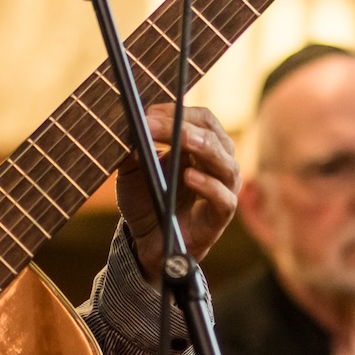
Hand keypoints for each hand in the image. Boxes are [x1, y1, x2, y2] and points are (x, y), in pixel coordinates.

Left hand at [115, 103, 240, 279]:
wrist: (147, 241)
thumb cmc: (148, 200)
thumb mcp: (134, 170)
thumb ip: (133, 148)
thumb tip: (129, 124)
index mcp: (201, 147)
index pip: (202, 120)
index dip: (179, 112)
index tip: (149, 112)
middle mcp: (218, 164)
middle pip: (214, 136)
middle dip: (184, 127)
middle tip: (155, 123)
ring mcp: (223, 189)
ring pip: (226, 163)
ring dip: (204, 148)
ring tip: (183, 138)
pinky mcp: (221, 215)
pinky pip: (224, 198)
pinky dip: (208, 186)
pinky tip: (189, 177)